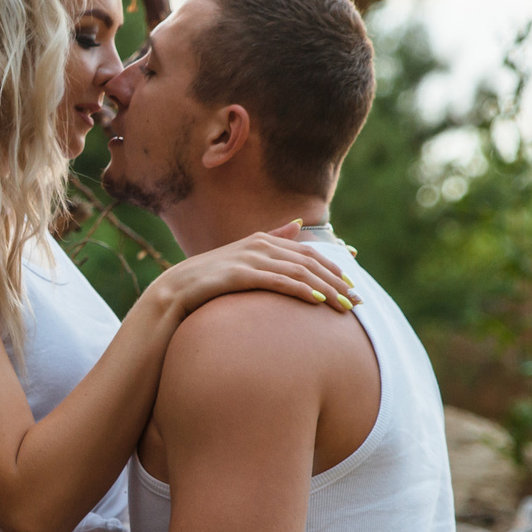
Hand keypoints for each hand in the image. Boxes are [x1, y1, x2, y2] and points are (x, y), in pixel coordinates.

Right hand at [162, 227, 357, 316]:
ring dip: (326, 290)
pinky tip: (317, 302)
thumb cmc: (208, 280)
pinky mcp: (240, 274)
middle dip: (337, 282)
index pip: (309, 252)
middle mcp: (259, 245)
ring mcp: (250, 259)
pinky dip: (301, 290)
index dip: (334, 266)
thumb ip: (271, 239)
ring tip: (344, 307)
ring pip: (299, 272)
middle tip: (357, 302)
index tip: (353, 282)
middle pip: (309, 262)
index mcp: (262, 240)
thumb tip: (296, 224)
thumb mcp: (242, 257)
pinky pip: (278, 282)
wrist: (174, 292)